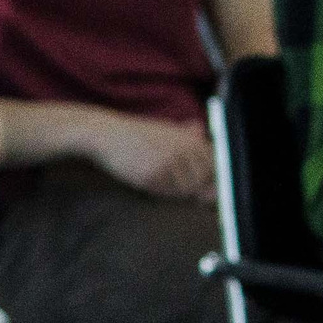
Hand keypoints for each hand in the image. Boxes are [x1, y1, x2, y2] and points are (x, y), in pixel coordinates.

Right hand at [85, 111, 215, 201]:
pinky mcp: (151, 177)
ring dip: (174, 190)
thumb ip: (188, 137)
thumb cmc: (136, 134)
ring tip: (158, 177)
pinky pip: (164, 193)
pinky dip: (160, 191)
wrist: (106, 135)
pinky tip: (147, 178)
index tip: (208, 187)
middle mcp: (181, 150)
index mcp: (188, 138)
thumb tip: (203, 143)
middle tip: (176, 185)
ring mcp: (167, 164)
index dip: (214, 178)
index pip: (215, 164)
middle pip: (201, 181)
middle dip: (194, 188)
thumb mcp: (165, 129)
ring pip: (183, 190)